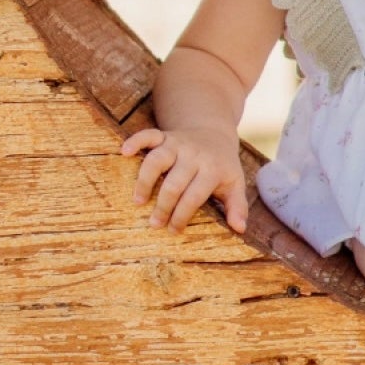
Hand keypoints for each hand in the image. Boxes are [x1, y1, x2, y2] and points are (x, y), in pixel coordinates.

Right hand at [121, 125, 248, 233]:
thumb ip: (237, 206)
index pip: (194, 196)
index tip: (173, 231)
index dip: (182, 215)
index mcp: (212, 170)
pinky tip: (124, 152)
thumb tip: (239, 229)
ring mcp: (178, 144)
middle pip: (174, 183)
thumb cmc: (222, 166)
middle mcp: (194, 155)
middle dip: (163, 206)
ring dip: (145, 181)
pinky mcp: (165, 135)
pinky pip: (148, 135)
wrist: (214, 133)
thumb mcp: (235, 184)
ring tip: (138, 201)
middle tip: (155, 223)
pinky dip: (136, 141)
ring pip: (157, 160)